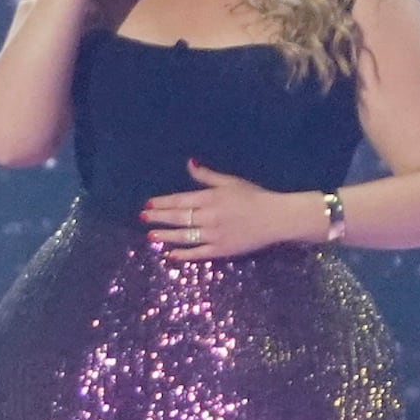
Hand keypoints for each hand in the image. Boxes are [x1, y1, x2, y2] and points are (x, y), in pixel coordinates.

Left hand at [139, 161, 317, 258]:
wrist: (276, 218)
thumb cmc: (254, 197)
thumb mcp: (230, 181)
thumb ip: (207, 176)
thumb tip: (189, 164)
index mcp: (210, 198)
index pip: (180, 200)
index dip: (162, 202)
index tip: (148, 204)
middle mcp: (208, 217)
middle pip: (178, 218)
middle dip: (158, 217)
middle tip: (143, 218)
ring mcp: (214, 235)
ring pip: (184, 236)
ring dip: (166, 236)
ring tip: (151, 236)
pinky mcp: (221, 250)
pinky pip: (198, 253)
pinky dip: (183, 255)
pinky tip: (170, 255)